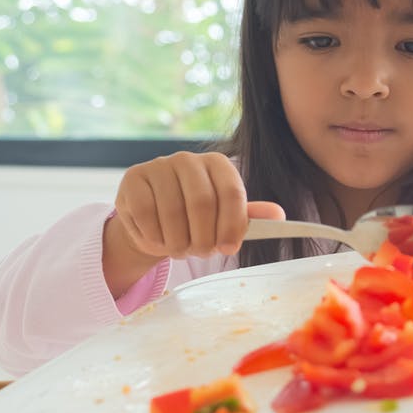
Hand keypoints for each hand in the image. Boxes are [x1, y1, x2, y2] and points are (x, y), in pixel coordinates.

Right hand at [104, 151, 283, 294]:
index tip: (229, 248)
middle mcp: (188, 159)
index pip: (230, 192)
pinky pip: (147, 215)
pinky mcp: (133, 178)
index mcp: (217, 164)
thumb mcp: (223, 219)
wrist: (153, 221)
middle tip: (200, 253)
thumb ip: (247, 217)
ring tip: (179, 248)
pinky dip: (155, 236)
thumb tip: (279, 215)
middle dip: (202, 238)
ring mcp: (158, 166)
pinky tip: (158, 238)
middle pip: (201, 203)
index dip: (232, 225)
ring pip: (172, 213)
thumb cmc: (193, 220)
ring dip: (177, 242)